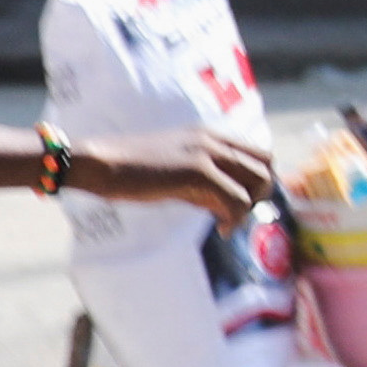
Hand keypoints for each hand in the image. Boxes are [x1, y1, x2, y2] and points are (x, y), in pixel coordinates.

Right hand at [69, 128, 279, 220]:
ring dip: (250, 207)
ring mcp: (207, 152)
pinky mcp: (198, 171)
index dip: (257, 182)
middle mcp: (213, 139)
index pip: (258, 153)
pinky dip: (235, 219)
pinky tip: (221, 230)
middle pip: (267, 164)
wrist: (100, 163)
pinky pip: (237, 199)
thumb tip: (227, 209)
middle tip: (237, 214)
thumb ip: (205, 185)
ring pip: (259, 180)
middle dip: (260, 194)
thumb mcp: (177, 173)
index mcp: (209, 136)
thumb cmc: (132, 172)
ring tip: (226, 222)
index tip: (240, 204)